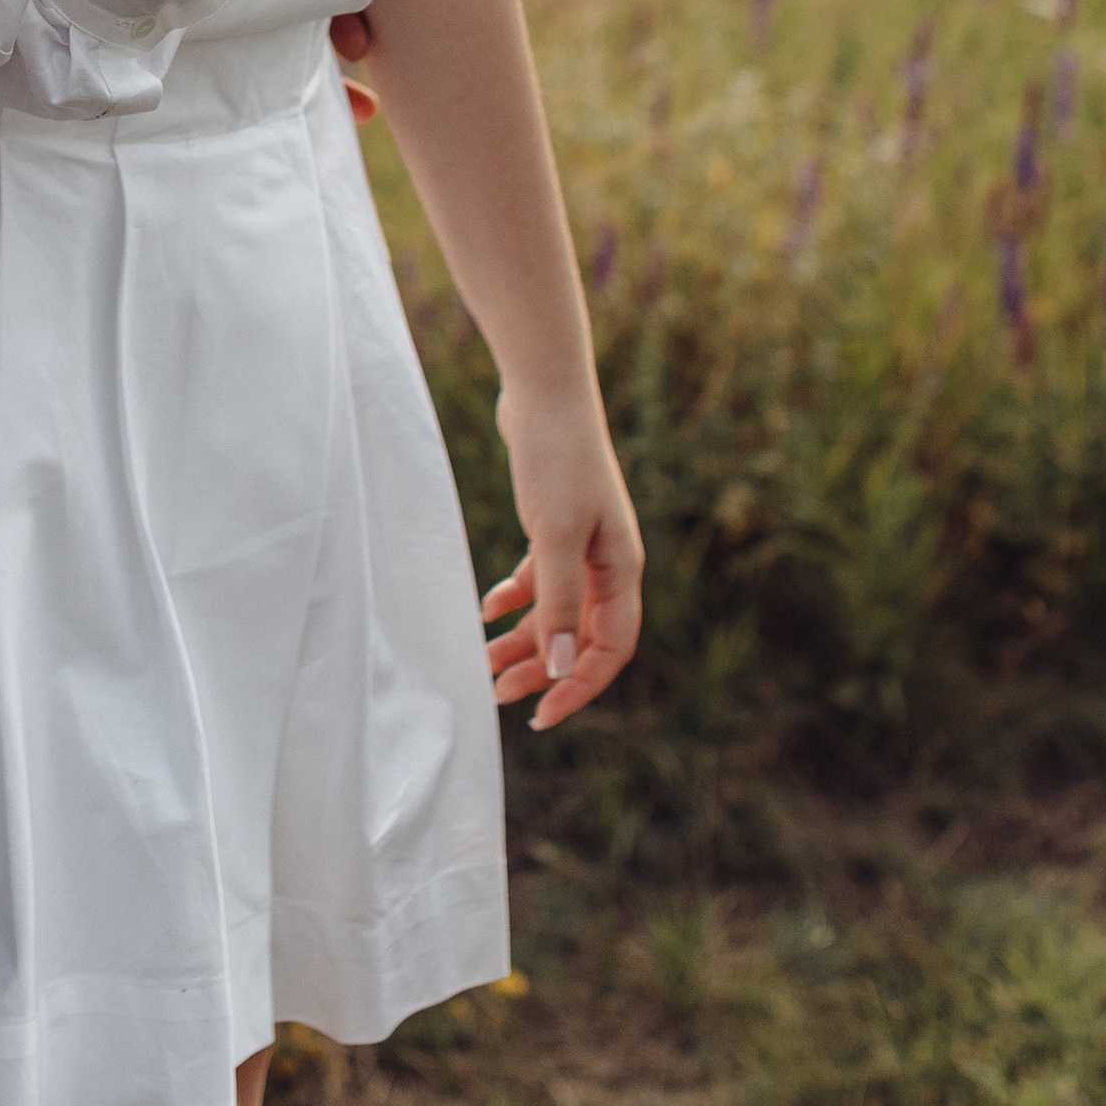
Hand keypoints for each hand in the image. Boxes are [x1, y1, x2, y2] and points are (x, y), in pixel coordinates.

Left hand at [480, 389, 643, 730]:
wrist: (544, 391)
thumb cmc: (557, 459)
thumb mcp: (556, 536)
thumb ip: (559, 603)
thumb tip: (563, 669)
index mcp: (622, 570)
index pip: (611, 649)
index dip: (579, 686)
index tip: (541, 714)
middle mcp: (608, 562)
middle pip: (581, 635)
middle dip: (543, 669)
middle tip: (497, 695)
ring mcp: (582, 543)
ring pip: (556, 610)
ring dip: (524, 638)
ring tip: (483, 661)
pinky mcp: (555, 523)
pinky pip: (540, 579)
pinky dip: (515, 597)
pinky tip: (486, 609)